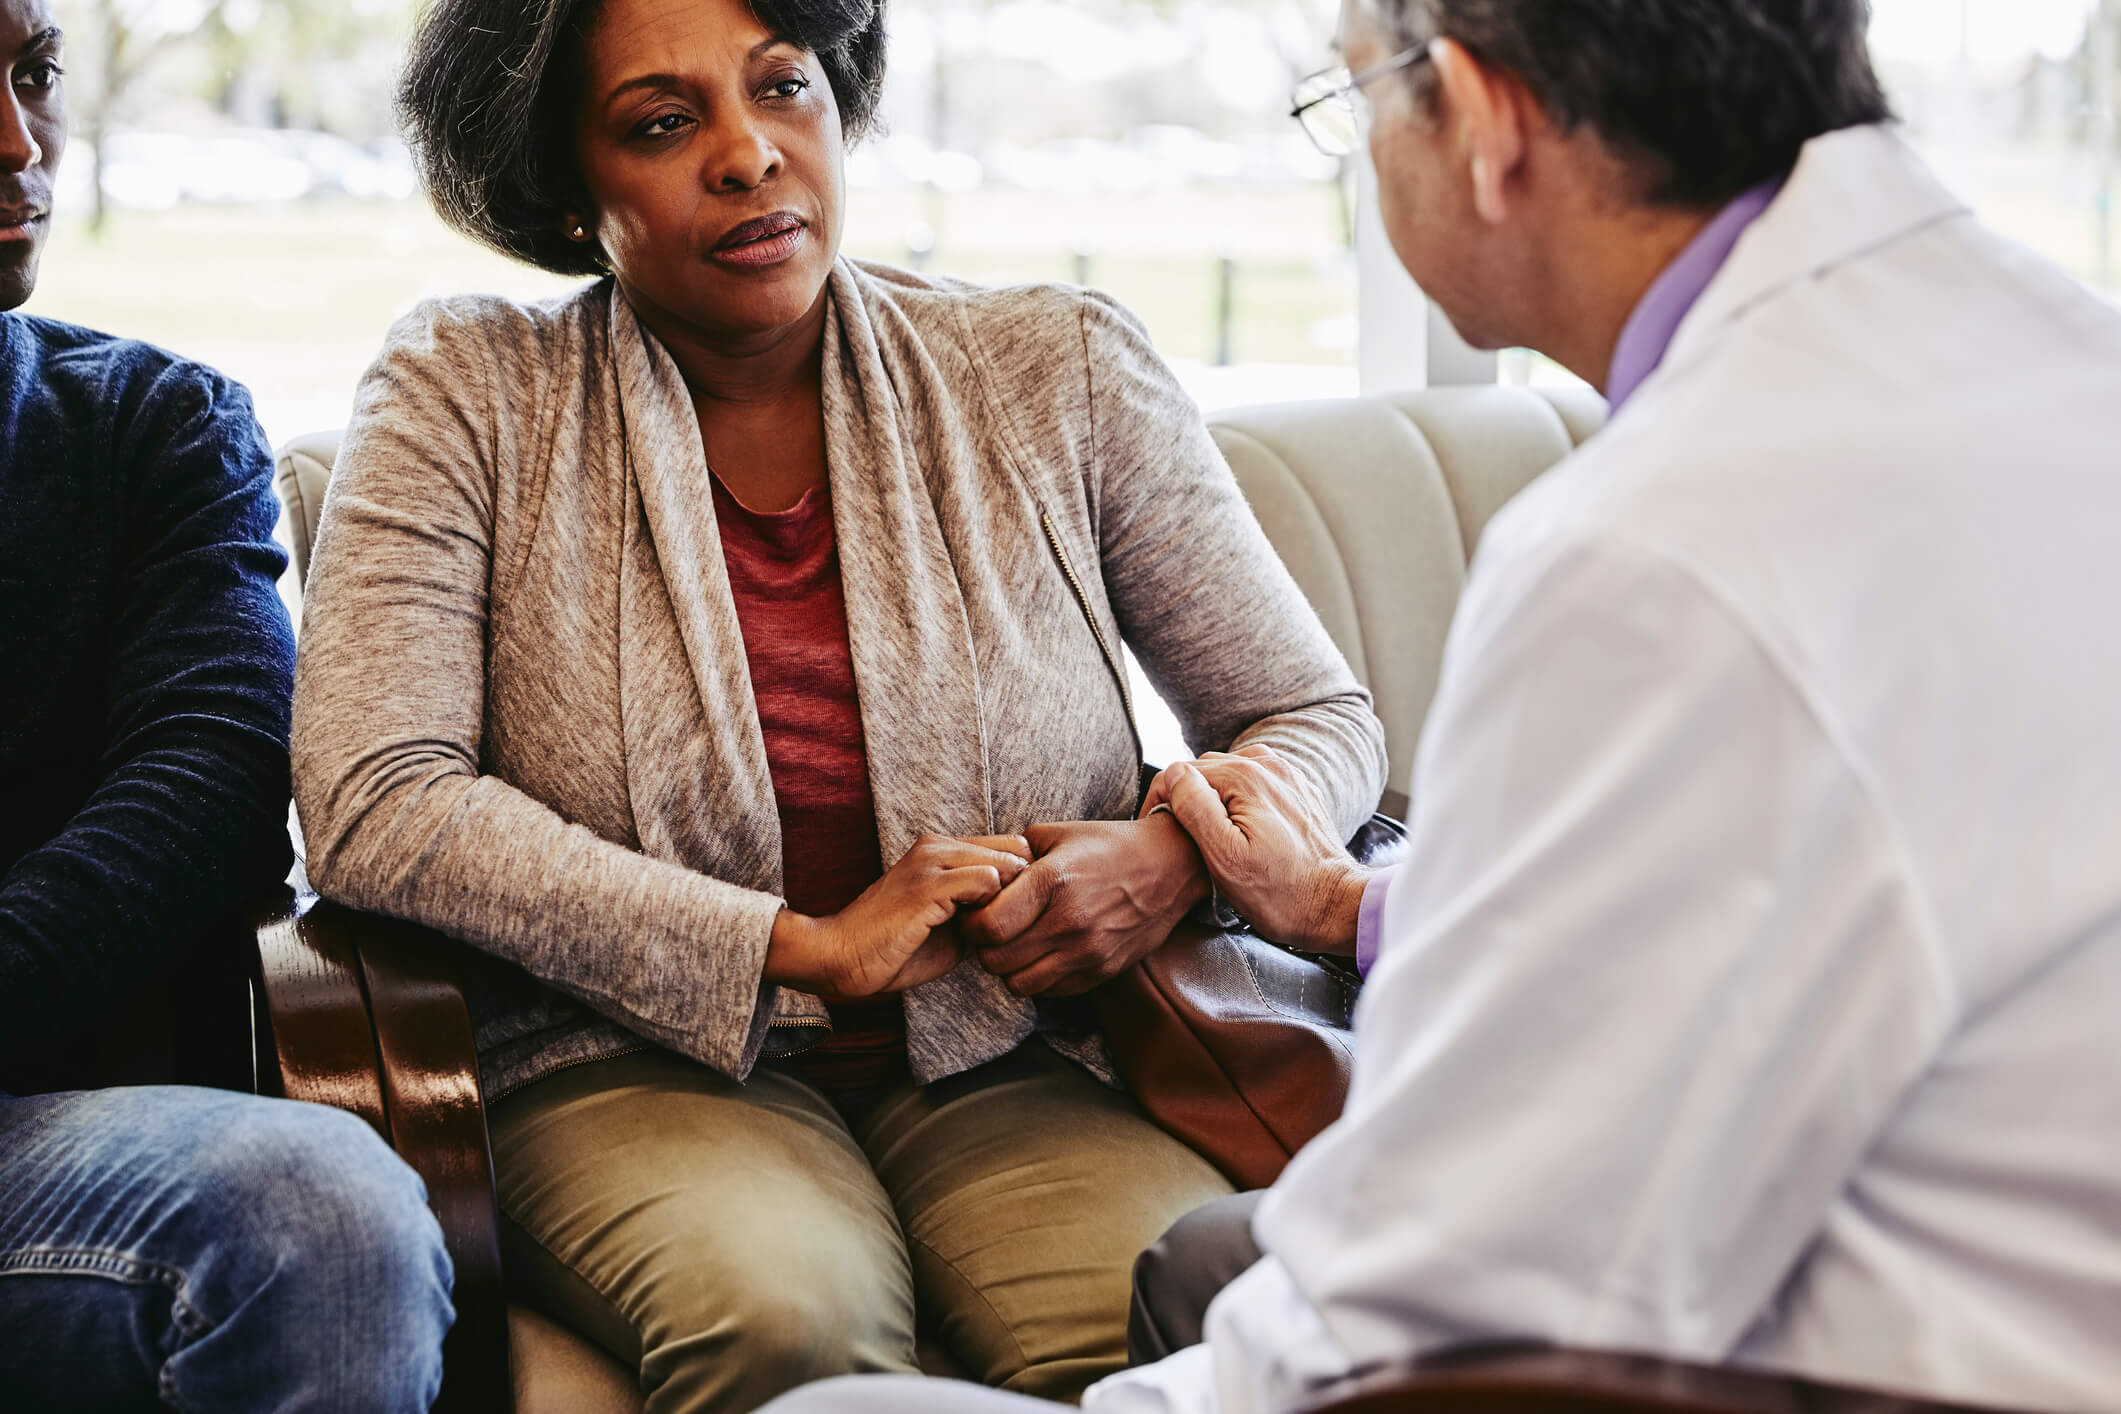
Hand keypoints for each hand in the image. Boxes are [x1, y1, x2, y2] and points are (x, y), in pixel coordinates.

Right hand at [766, 835, 1031, 998]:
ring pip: (1005, 862)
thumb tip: (1024, 911)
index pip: (1008, 846)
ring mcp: (931, 862)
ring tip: (1002, 932)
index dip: (1025, 880)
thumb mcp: (949, 925)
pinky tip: (983, 935)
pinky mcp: (927, 885)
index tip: (1026, 914)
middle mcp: (936, 845)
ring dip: (1013, 900)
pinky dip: (996, 909)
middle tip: (1023, 925)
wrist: (841, 957)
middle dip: (1027, 888)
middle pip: (1015, 849)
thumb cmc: (894, 948)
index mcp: (940, 849)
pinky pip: (986, 880)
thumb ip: (980, 909)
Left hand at [960, 814, 1210, 996]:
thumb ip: (1014, 854)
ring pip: (1020, 984)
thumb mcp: (1058, 834)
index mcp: (1052, 881)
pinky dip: (1039, 978)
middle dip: (985, 949)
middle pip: (997, 961)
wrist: (1170, 867)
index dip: (971, 925)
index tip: (975, 916)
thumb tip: (981, 875)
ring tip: (1017, 946)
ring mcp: (1088, 951)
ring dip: (1010, 969)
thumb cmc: (1110, 847)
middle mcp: (1070, 921)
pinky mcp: (1103, 970)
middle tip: (992, 933)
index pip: (988, 926)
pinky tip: (1044, 954)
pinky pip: (1051, 991)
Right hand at [1153, 746, 1369, 952]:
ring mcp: (1288, 777)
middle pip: (1205, 770)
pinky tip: (1240, 827)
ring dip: (1214, 796)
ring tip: (1210, 833)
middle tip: (1182, 839)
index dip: (1161, 802)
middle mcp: (1269, 766)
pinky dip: (1240, 798)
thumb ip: (1195, 808)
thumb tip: (1174, 775)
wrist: (1337, 906)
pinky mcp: (1299, 793)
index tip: (1157, 833)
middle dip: (1186, 797)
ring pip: (1230, 773)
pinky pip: (1257, 782)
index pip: (1179, 772)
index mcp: (1246, 777)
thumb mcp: (1225, 858)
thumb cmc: (1281, 893)